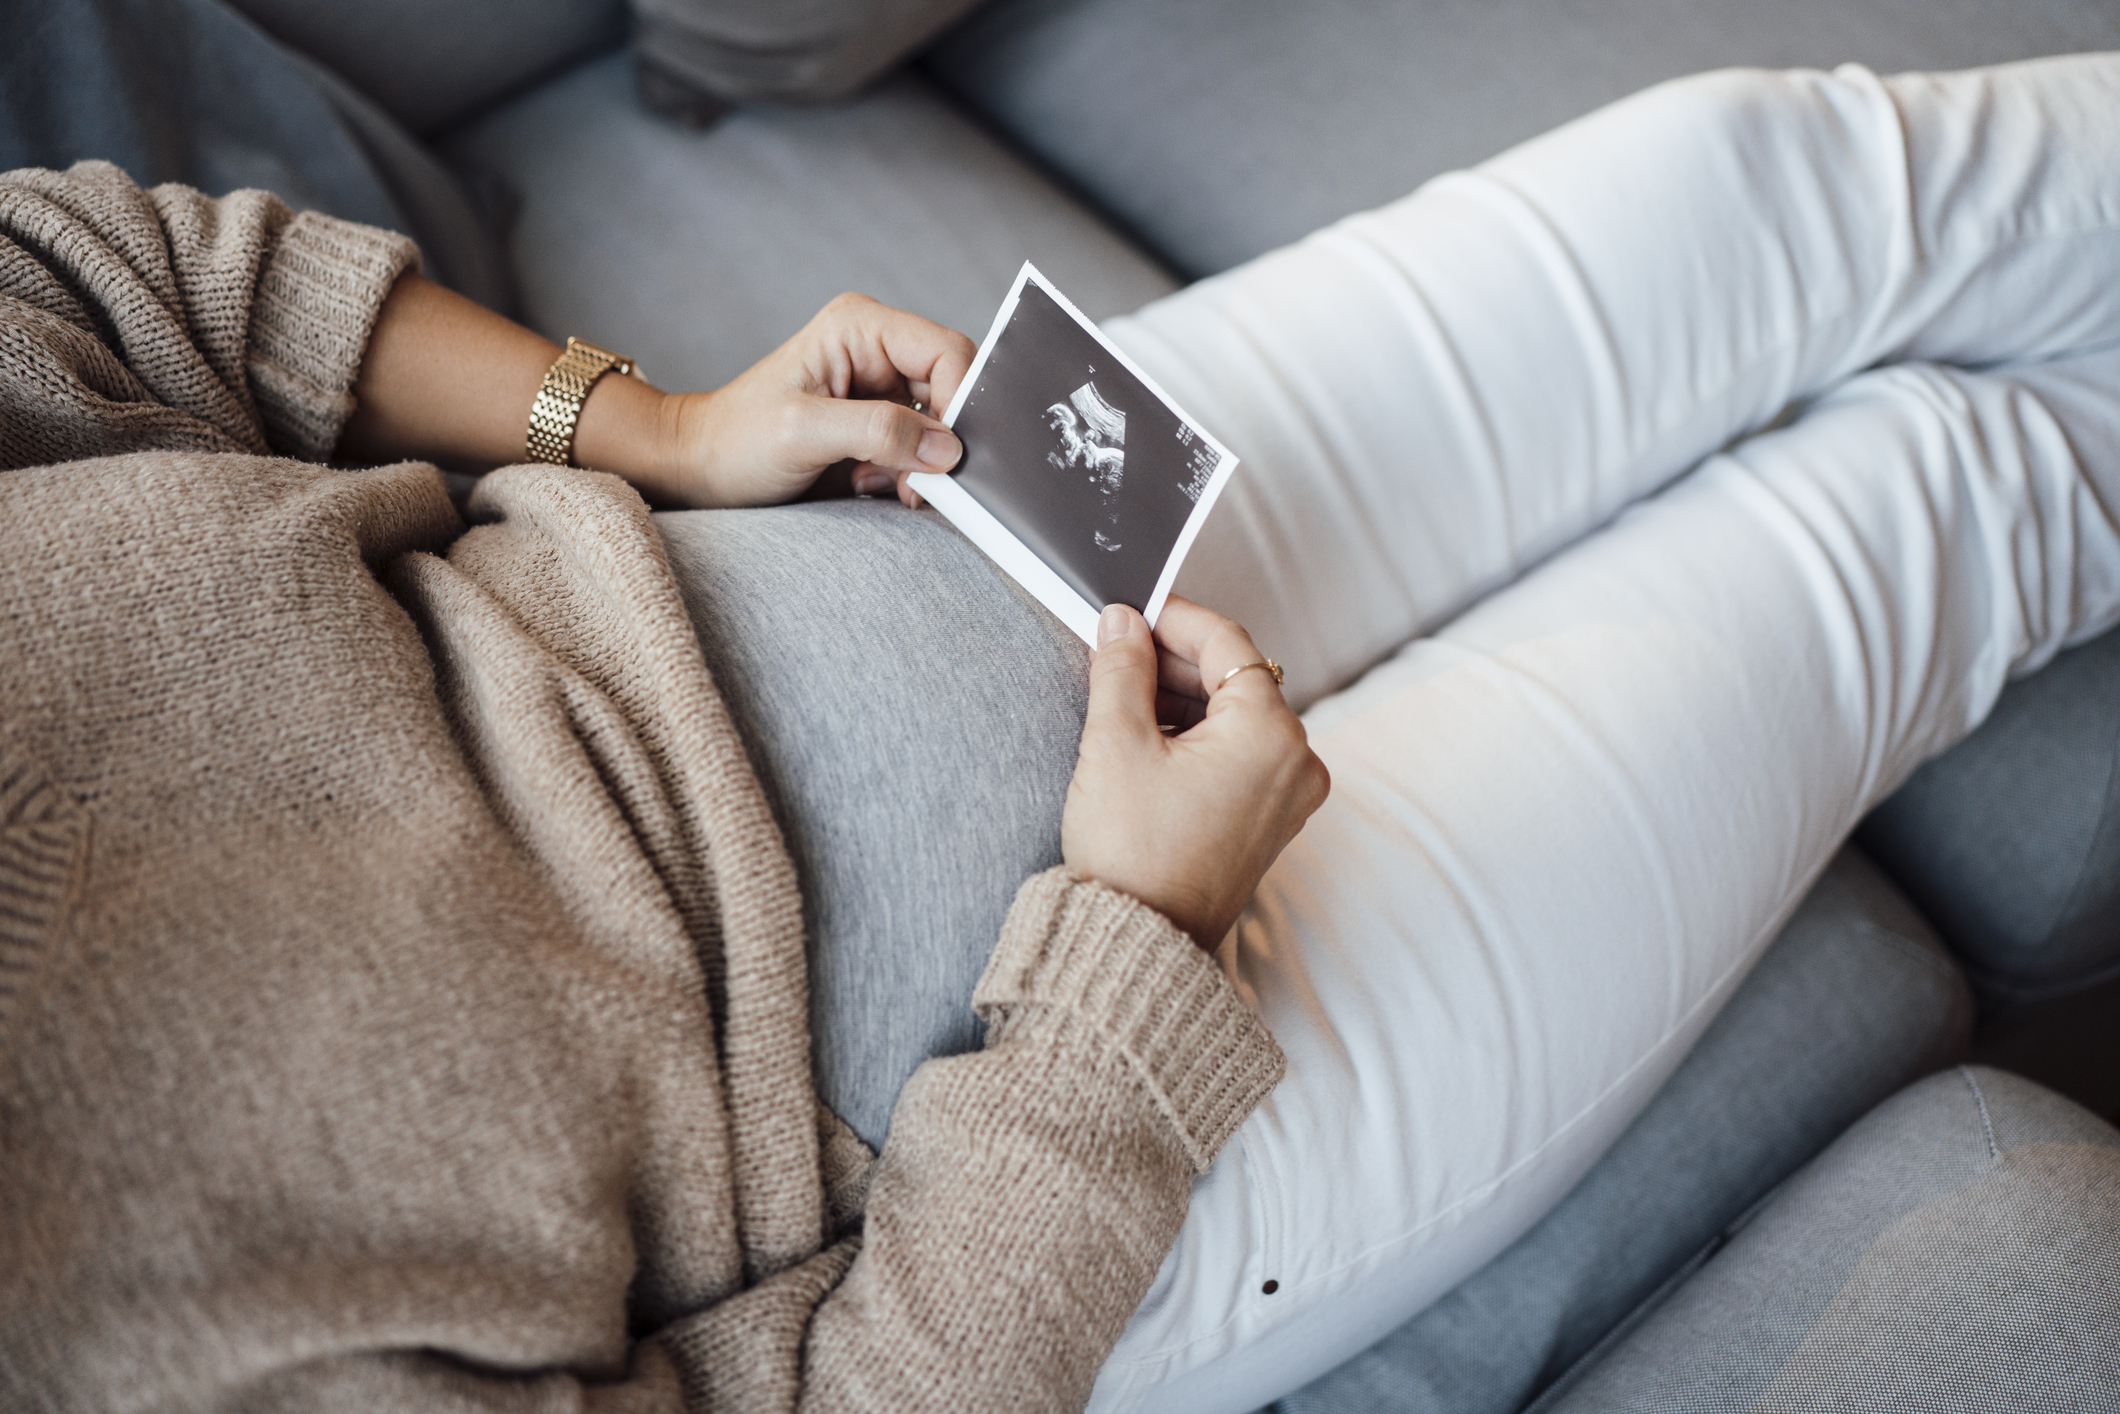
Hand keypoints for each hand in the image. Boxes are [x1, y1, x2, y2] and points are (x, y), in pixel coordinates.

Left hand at [649, 293, 975, 507]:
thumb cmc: (735, 441)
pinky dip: (909, 475)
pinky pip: (923, 449)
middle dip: (942, 441)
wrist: (701, 470)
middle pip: (954, 387)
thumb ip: (878, 432)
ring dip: (923, 464)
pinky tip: (871, 483)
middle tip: (914, 481)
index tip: (948, 456)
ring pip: (944, 425)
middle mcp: (878, 350)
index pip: (947, 352)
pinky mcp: (879, 425)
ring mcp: (881, 388)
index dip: (960, 401)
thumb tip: (947, 448)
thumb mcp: (803, 432)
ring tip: (877, 481)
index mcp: (861, 326)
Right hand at [1062, 597, 1329, 948]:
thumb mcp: (1115, 744)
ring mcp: (1288, 797)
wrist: (1136, 944)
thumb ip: (1122, 669)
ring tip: (1122, 696)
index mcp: (1271, 734)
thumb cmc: (1132, 855)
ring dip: (1184, 698)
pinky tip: (1149, 738)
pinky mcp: (1269, 823)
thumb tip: (1123, 624)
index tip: (1131, 610)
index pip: (1227, 642)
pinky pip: (1240, 755)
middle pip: (1237, 678)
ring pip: (1237, 716)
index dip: (1173, 617)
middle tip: (1116, 649)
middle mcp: (1296, 763)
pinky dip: (1199, 737)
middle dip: (1175, 660)